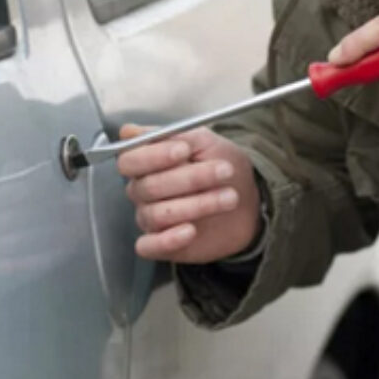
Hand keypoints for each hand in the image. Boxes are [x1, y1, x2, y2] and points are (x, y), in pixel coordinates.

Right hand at [117, 125, 260, 262]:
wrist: (249, 201)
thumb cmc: (222, 168)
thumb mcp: (206, 142)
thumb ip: (173, 135)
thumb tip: (131, 132)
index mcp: (146, 163)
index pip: (130, 160)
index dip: (153, 156)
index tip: (184, 151)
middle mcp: (142, 191)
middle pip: (148, 187)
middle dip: (190, 178)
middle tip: (223, 171)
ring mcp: (151, 218)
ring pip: (155, 214)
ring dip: (196, 205)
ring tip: (229, 197)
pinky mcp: (161, 244)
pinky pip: (148, 246)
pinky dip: (167, 240)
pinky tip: (190, 231)